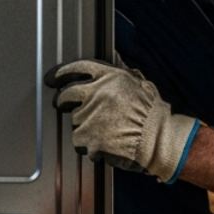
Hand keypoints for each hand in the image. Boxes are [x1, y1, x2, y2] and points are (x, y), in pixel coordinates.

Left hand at [44, 59, 198, 182]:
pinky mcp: (89, 138)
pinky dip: (88, 145)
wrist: (160, 139)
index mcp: (110, 77)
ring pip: (74, 120)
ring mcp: (92, 116)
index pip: (77, 68)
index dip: (62, 73)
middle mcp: (98, 93)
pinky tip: (104, 145)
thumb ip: (121, 75)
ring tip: (105, 132)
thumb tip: (109, 68)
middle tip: (61, 105)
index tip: (53, 78)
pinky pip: (79, 141)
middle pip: (67, 94)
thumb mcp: (140, 84)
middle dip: (62, 100)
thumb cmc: (153, 115)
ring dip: (83, 126)